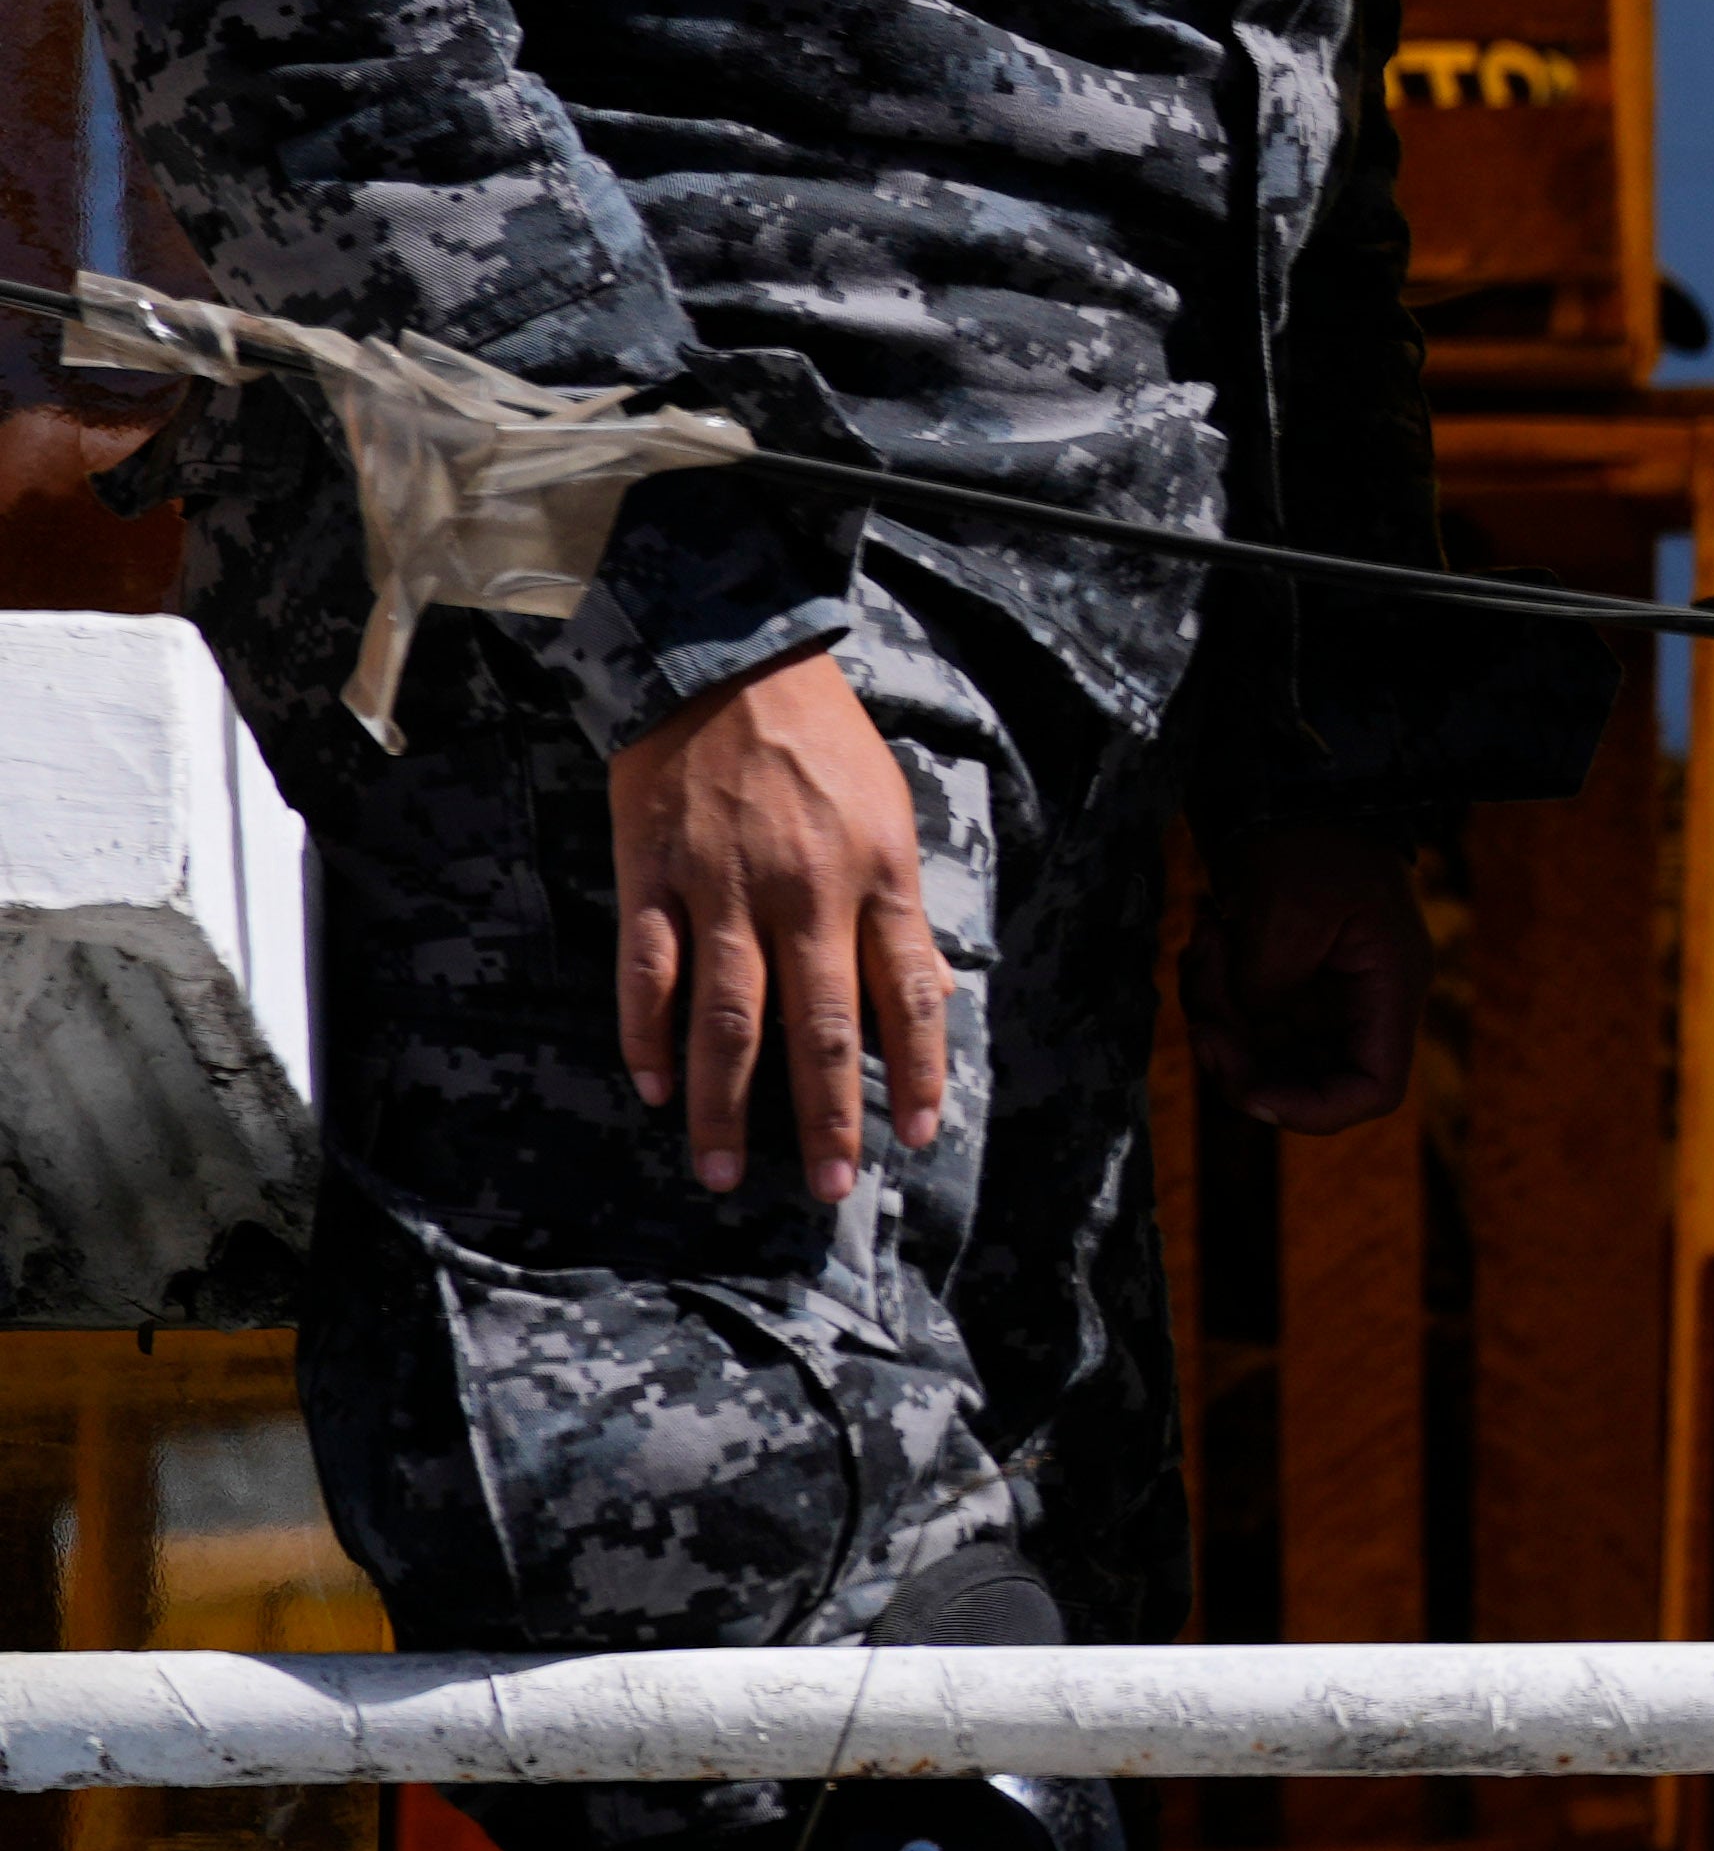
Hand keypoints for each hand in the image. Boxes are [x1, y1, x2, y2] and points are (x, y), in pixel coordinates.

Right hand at [609, 653, 947, 1203]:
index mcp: (876, 879)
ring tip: (723, 1171)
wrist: (727, 661)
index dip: (917, 1073)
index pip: (907, 998)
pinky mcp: (651, 876)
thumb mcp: (891, 816)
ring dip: (724, 1104)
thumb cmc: (822, 745)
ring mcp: (722, 889)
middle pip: (820, 1029)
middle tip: (826, 1188)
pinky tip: (654, 1087)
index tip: (919, 1137)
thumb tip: (930, 1001)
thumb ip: (901, 912)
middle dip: (825, 1119)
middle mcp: (804, 895)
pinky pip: (647, 973)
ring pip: (727, 1020)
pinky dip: (647, 1036)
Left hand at [1201, 819, 1426, 1135]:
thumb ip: (1268, 984)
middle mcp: (1361, 1003)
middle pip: (1304, 1078)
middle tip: (1203, 1017)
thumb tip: (1246, 1024)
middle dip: (1240, 1058)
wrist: (1297, 787)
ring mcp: (1323, 994)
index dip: (1311, 1110)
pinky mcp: (1288, 979)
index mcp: (1388, 989)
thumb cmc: (1313, 837)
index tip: (1249, 1092)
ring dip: (1217, 1014)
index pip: (1371, 1089)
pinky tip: (1209, 937)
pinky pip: (1244, 1017)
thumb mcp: (1289, 908)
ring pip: (1263, 1049)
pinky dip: (1213, 992)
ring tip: (1206, 946)